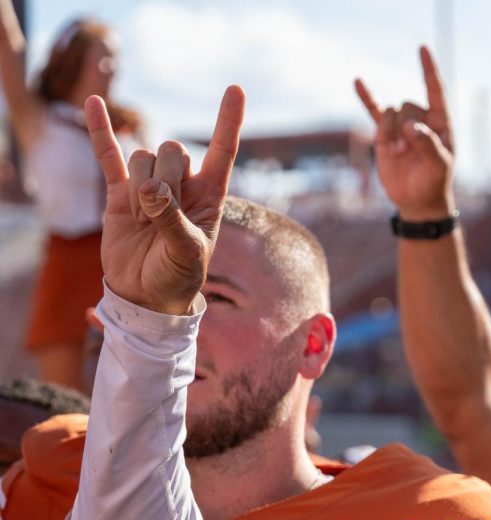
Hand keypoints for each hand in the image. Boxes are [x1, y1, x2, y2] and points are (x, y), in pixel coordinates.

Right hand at [85, 87, 244, 314]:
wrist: (147, 295)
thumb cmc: (178, 276)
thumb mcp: (187, 253)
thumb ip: (172, 221)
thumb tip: (150, 189)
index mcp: (209, 195)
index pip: (222, 150)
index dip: (227, 121)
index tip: (235, 89)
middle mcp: (181, 184)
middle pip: (172, 151)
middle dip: (164, 180)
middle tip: (160, 218)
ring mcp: (149, 185)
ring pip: (142, 158)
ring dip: (138, 192)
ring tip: (142, 225)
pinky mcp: (119, 192)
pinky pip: (109, 156)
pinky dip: (101, 130)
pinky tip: (92, 103)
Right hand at [355, 46, 454, 219]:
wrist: (416, 199)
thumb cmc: (434, 181)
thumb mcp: (438, 166)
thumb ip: (428, 144)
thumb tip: (410, 126)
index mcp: (441, 122)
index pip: (436, 91)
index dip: (429, 70)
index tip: (422, 48)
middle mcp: (421, 119)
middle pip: (408, 104)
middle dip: (405, 126)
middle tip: (408, 150)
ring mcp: (402, 125)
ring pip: (391, 112)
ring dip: (391, 133)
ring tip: (398, 153)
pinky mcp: (385, 134)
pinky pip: (375, 111)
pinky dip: (367, 97)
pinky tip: (358, 81)